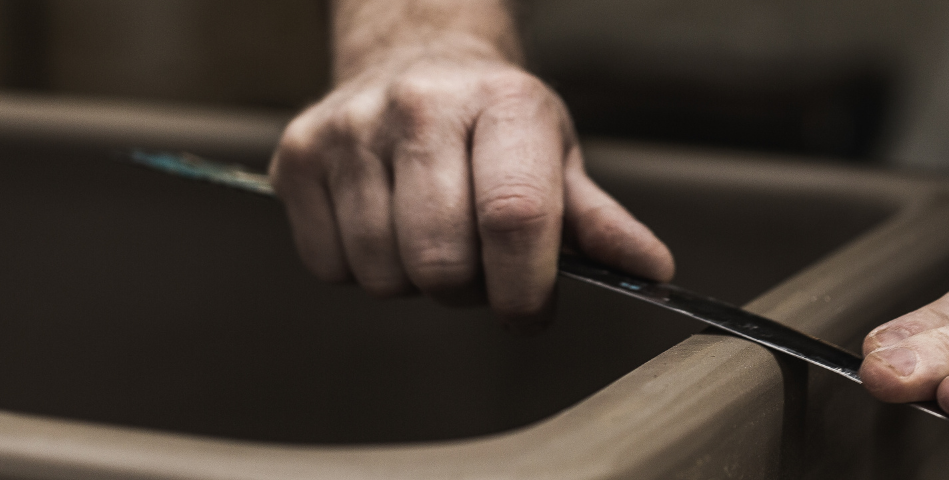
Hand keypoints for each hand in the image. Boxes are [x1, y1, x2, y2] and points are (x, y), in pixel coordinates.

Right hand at [270, 53, 672, 322]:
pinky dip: (362, 270)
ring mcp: (350, 128)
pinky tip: (387, 227)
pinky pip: (330, 266)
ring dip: (416, 282)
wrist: (416, 58)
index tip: (530, 312)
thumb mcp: (557, 158)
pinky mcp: (297, 154)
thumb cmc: (495, 125)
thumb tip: (652, 270)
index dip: (525, 288)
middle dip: (470, 290)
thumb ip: (599, 222)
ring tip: (434, 239)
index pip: (514, 218)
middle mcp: (421, 106)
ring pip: (384, 273)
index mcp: (503, 105)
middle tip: (481, 267)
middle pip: (442, 260)